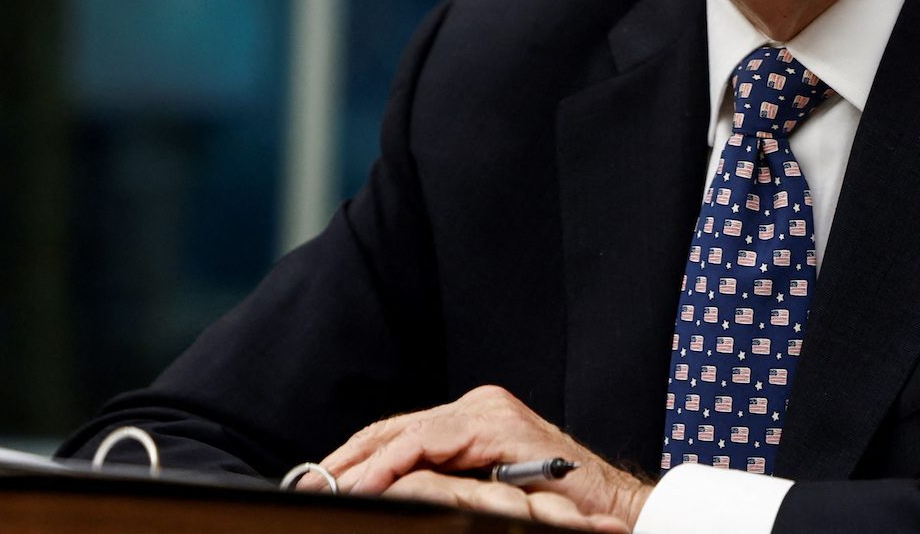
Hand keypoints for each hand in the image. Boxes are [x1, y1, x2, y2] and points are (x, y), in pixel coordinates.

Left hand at [312, 385, 652, 530]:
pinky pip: (431, 441)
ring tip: (328, 486)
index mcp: (473, 420)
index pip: (399, 433)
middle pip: (395, 427)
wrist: (613, 512)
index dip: (356, 458)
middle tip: (306, 483)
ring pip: (406, 431)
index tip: (318, 483)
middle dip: (347, 458)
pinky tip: (369, 482)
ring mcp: (489, 412)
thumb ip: (444, 488)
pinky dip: (393, 462)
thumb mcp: (484, 498)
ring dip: (361, 462)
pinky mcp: (497, 427)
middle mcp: (479, 406)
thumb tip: (390, 500)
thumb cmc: (556, 513)